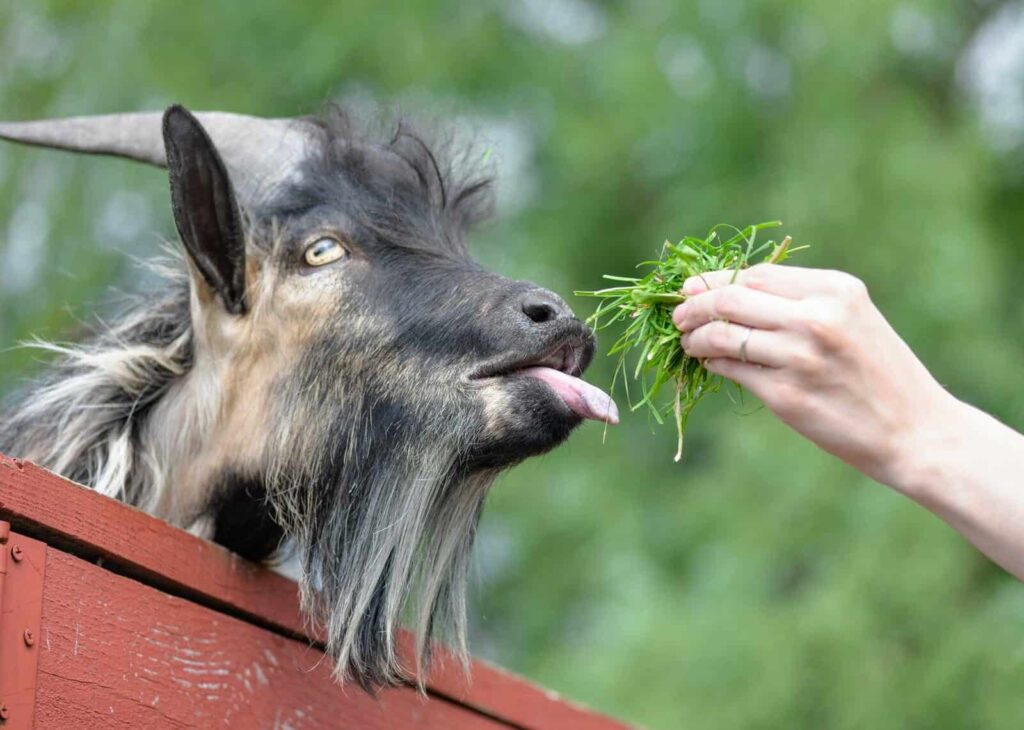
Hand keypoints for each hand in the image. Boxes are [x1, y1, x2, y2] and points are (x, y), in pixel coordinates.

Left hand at [672, 264, 955, 488]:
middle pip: (731, 298)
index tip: (692, 288)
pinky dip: (712, 363)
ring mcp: (800, 357)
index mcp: (835, 290)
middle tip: (677, 315)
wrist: (916, 431)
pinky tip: (710, 363)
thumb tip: (729, 290)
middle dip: (693, 305)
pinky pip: (731, 370)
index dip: (715, 280)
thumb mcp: (853, 319)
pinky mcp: (786, 396)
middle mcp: (817, 318)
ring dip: (694, 337)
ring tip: (688, 342)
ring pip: (722, 334)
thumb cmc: (880, 373)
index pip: (754, 273)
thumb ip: (800, 300)